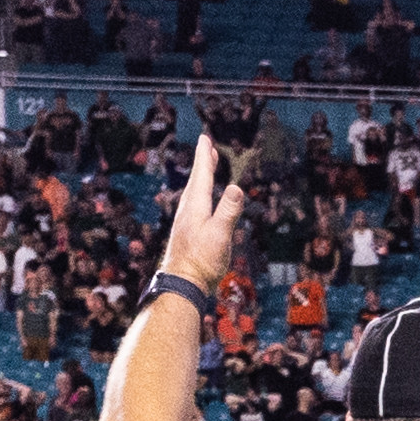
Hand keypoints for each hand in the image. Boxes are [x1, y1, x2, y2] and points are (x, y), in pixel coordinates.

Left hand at [160, 136, 245, 288]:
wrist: (184, 281)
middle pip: (197, 180)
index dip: (204, 156)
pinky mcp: (189, 230)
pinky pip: (196, 203)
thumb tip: (236, 187)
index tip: (205, 138)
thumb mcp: (220, 235)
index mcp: (196, 205)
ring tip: (208, 168)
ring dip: (202, 177)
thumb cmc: (203, 260)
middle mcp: (188, 209)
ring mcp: (187, 220)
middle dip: (203, 163)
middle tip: (206, 147)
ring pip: (195, 191)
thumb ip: (228, 211)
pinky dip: (202, 193)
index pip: (201, 175)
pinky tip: (204, 200)